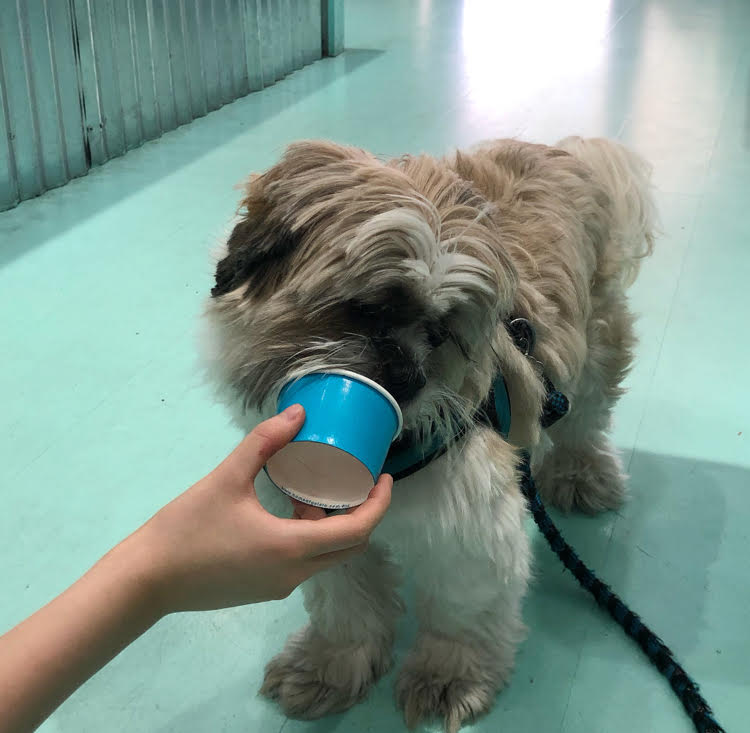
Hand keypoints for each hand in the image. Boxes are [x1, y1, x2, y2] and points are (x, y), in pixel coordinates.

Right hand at [132, 404, 392, 611]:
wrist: (147, 580)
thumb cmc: (186, 528)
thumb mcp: (227, 478)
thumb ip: (264, 441)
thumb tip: (298, 413)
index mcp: (292, 548)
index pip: (357, 530)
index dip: (380, 503)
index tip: (384, 476)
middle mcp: (294, 574)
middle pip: (349, 546)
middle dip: (361, 512)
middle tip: (356, 479)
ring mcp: (280, 587)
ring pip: (327, 556)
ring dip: (331, 523)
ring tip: (312, 489)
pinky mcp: (265, 591)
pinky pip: (305, 564)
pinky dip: (310, 537)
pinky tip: (288, 511)